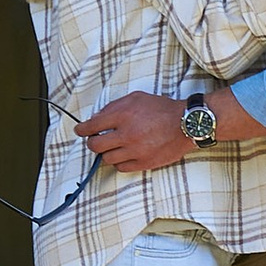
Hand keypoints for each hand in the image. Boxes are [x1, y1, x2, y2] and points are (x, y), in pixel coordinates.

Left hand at [78, 91, 192, 173]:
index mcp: (123, 115)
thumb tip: (97, 118)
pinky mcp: (144, 163)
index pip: (92, 125)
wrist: (186, 124)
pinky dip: (119, 162)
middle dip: (92, 143)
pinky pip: (121, 168)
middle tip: (96, 140)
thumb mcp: (136, 97)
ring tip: (114, 147)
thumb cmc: (161, 109)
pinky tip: (125, 155)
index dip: (82, 129)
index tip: (79, 131)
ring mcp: (135, 151)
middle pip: (95, 146)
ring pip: (107, 159)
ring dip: (107, 153)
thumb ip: (114, 106)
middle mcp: (126, 134)